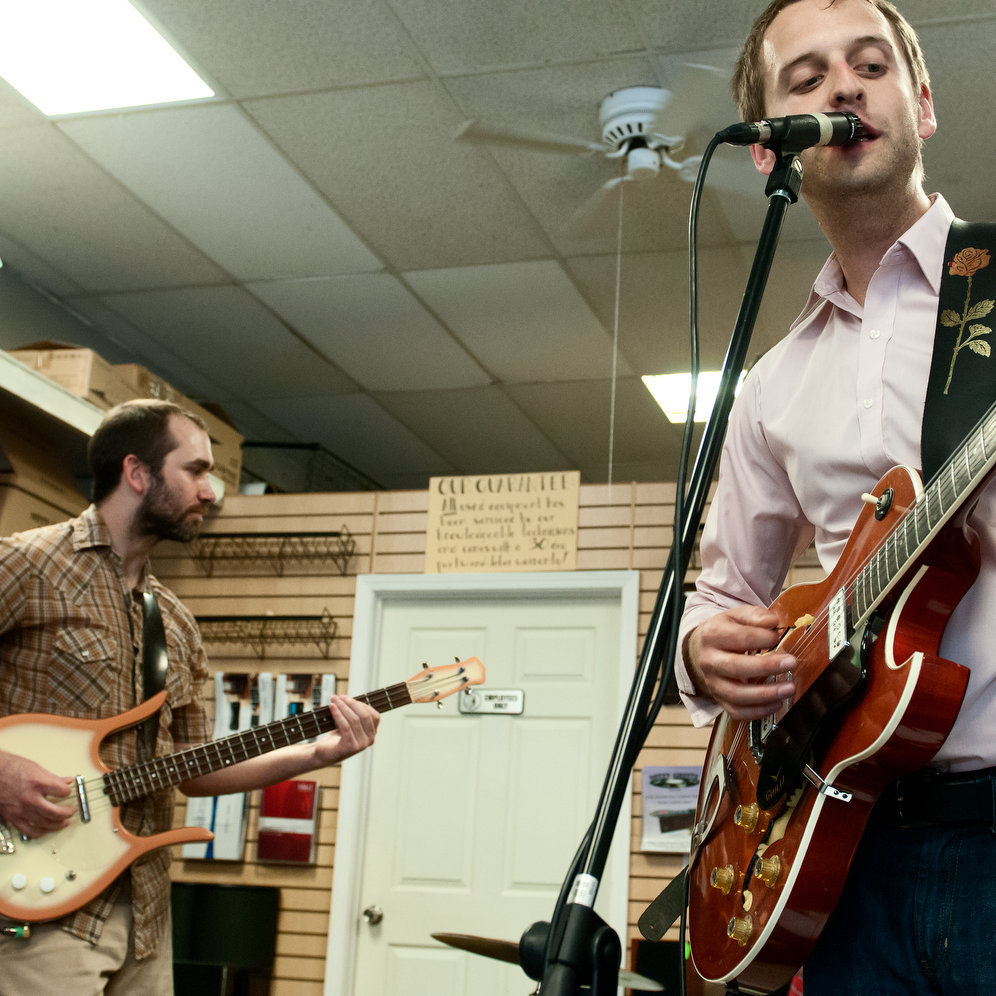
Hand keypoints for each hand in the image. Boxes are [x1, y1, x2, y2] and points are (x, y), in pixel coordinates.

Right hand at [0, 751, 74, 837]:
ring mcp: (20, 810)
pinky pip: (28, 830)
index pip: (62, 792)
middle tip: (72, 811)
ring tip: (64, 822)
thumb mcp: (36, 768)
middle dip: (67, 813)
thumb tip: (67, 781)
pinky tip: (46, 829)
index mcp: (38, 783)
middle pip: (55, 812)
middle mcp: (30, 798)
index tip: (68, 791)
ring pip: (44, 824)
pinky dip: (40, 832)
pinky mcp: (12, 817)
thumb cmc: (10, 767)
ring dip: (57, 825)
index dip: (68, 791)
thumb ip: (53, 778)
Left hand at [314, 696, 379, 764]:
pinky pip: (346, 726)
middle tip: (339, 697)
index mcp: (372, 734)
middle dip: (351, 703)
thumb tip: (348, 698)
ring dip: (343, 707)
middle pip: (364, 716)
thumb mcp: (348, 724)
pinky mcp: (350, 747)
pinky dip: (338, 714)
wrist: (323, 753)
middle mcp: (369, 740)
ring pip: (354, 720)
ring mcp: (361, 745)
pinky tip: (332, 707)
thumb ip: (353, 713)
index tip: (346, 698)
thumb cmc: (335, 737)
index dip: (361, 704)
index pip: (374, 715)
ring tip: (333, 700)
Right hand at [686, 605, 795, 720]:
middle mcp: (709, 661)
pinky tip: (776, 703)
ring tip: (788, 688)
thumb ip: (756, 616)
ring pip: (736, 694)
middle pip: (736, 667)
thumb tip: (772, 622)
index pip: (739, 638)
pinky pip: (737, 712)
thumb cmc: (726, 631)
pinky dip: (758, 711)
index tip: (778, 637)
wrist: (703, 648)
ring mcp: (713, 683)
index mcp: (712, 635)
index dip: (762, 638)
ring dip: (765, 694)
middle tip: (791, 662)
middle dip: (766, 666)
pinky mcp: (720, 699)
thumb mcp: (737, 616)